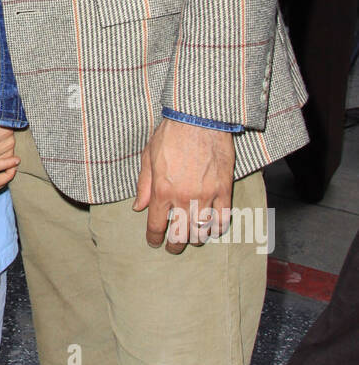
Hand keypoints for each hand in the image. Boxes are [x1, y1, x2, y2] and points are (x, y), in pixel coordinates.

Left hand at [133, 118, 234, 253]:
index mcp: (162, 191)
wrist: (199, 117)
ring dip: (196, 239)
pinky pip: (223, 219)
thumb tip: (138, 208)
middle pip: (180, 236)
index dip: (154, 239)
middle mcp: (184, 198)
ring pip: (202, 232)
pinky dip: (217, 228)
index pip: (157, 227)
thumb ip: (144, 186)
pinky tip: (212, 229)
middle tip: (172, 247)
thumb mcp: (148, 157)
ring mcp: (207, 195)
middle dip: (174, 246)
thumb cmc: (170, 134)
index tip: (154, 242)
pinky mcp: (225, 189)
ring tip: (192, 238)